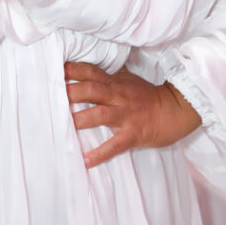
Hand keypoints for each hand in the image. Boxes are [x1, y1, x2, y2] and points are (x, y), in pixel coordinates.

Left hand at [64, 62, 200, 167]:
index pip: (89, 71)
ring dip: (80, 120)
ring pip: (99, 115)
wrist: (176, 109)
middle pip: (90, 90)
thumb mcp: (128, 78)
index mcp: (114, 82)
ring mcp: (126, 114)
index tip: (51, 69)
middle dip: (70, 92)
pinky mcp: (134, 134)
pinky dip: (101, 153)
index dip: (71, 69)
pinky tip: (86, 160)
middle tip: (49, 95)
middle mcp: (117, 95)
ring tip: (61, 126)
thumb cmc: (148, 95)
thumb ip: (109, 72)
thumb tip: (90, 63)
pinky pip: (115, 144)